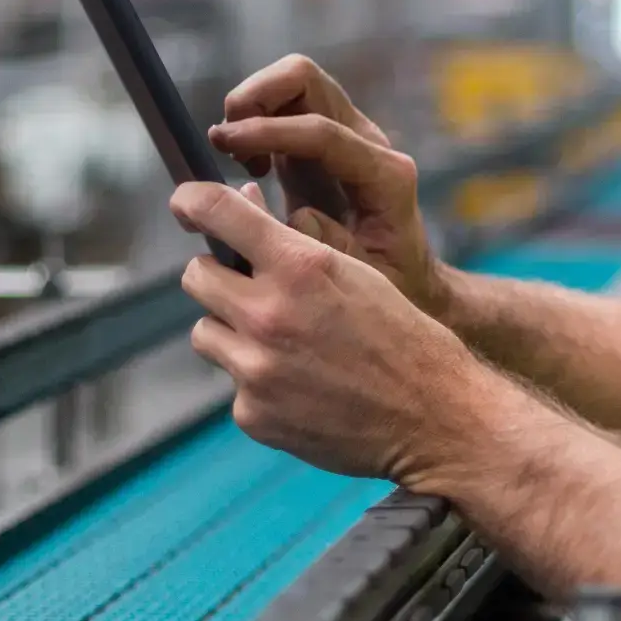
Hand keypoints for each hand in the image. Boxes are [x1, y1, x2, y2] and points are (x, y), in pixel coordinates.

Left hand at [171, 178, 495, 487]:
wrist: (434, 418)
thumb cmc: (403, 338)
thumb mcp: (356, 272)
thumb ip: (294, 241)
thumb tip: (243, 203)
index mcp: (300, 267)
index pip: (215, 212)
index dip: (191, 201)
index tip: (186, 204)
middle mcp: (268, 315)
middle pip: (196, 275)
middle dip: (220, 276)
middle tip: (253, 288)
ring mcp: (255, 369)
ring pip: (206, 331)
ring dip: (233, 331)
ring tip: (287, 344)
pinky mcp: (252, 414)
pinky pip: (232, 383)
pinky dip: (257, 382)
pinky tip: (302, 386)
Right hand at [208, 55, 447, 319]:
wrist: (406, 277)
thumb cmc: (391, 280)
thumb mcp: (368, 279)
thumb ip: (334, 248)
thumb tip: (299, 218)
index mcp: (385, 174)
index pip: (322, 130)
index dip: (269, 132)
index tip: (225, 144)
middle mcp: (366, 141)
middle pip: (304, 78)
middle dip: (255, 96)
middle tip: (227, 143)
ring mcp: (342, 135)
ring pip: (290, 83)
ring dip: (250, 106)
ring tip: (237, 157)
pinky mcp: (319, 142)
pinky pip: (281, 107)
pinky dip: (252, 123)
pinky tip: (250, 168)